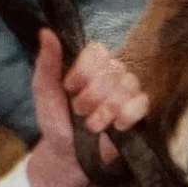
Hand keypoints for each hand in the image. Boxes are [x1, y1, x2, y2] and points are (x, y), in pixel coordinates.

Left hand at [25, 29, 148, 186]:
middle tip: (79, 112)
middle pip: (113, 70)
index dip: (85, 69)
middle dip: (92, 96)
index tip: (69, 88)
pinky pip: (143, 102)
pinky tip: (116, 127)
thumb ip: (47, 63)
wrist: (68, 154)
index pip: (98, 50)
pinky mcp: (139, 112)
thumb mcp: (45, 91)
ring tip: (92, 125)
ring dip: (106, 109)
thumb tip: (45, 32)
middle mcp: (110, 74)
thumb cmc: (55, 121)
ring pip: (128, 85)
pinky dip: (128, 115)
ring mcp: (127, 92)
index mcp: (89, 65)